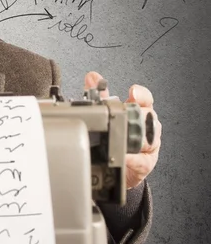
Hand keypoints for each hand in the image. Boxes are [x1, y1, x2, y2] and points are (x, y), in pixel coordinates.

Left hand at [85, 71, 161, 188]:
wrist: (116, 165)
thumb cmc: (116, 138)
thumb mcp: (108, 114)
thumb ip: (100, 96)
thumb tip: (92, 78)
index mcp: (140, 112)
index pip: (145, 99)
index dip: (141, 94)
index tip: (133, 92)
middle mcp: (147, 127)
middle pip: (149, 116)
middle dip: (138, 115)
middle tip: (126, 116)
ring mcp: (149, 145)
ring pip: (150, 137)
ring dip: (138, 136)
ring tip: (124, 136)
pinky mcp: (145, 163)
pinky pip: (142, 160)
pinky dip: (133, 158)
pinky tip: (125, 156)